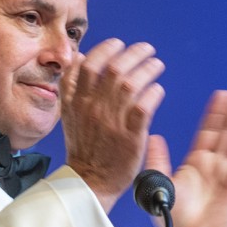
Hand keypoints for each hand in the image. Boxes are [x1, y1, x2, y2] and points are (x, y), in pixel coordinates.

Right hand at [61, 39, 165, 211]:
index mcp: (75, 101)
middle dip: (134, 54)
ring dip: (147, 69)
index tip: (119, 44)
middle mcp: (91, 108)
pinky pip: (143, 107)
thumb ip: (72, 86)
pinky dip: (153, 93)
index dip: (105, 49)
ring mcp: (110, 121)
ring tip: (157, 64)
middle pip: (113, 69)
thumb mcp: (69, 114)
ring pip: (130, 84)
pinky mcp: (129, 136)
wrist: (90, 182)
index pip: (88, 65)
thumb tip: (80, 57)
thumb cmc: (83, 148)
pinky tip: (158, 90)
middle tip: (147, 49)